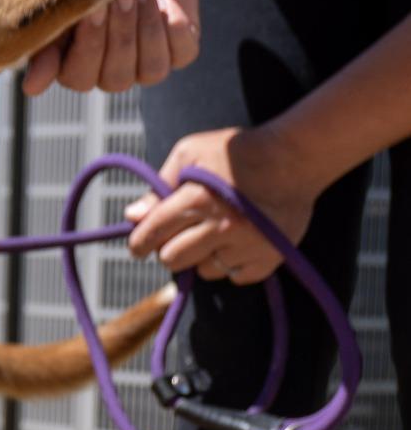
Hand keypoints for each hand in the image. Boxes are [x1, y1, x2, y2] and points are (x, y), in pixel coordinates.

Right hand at [23, 0, 199, 94]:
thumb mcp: (64, 0)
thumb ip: (46, 43)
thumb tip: (33, 88)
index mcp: (75, 65)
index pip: (79, 78)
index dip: (90, 47)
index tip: (93, 8)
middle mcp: (110, 72)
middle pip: (116, 77)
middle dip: (122, 32)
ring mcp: (146, 64)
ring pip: (152, 70)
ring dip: (148, 27)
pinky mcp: (179, 49)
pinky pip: (183, 54)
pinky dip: (175, 25)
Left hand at [124, 126, 315, 283]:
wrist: (297, 156)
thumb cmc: (237, 152)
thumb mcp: (191, 153)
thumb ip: (159, 185)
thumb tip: (132, 216)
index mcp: (197, 200)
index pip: (152, 233)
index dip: (139, 243)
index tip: (138, 247)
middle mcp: (221, 227)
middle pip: (172, 260)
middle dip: (170, 248)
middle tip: (181, 233)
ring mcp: (246, 246)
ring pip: (203, 271)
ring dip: (202, 256)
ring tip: (217, 231)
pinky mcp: (267, 259)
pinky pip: (233, 277)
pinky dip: (231, 264)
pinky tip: (238, 241)